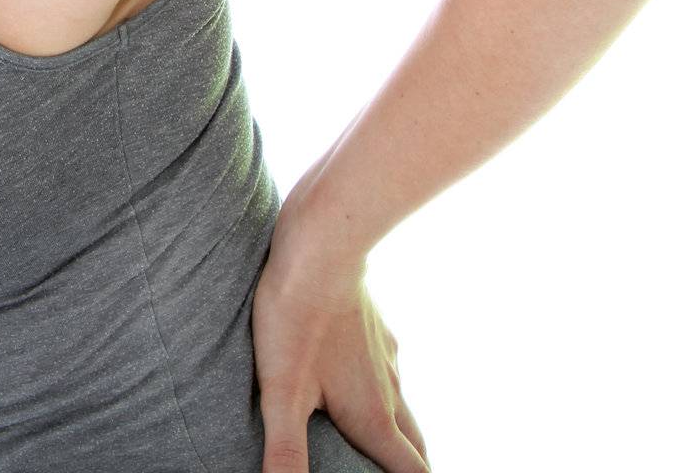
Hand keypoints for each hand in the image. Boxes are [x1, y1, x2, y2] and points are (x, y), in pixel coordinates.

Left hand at [251, 239, 429, 471]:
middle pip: (415, 445)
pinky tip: (362, 374)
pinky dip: (383, 385)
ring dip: (400, 430)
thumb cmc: (296, 319)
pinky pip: (387, 364)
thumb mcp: (282, 393)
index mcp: (373, 417)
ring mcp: (385, 355)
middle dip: (412, 467)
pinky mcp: (374, 325)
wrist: (320, 246)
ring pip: (403, 403)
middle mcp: (388, 390)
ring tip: (384, 442)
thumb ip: (286, 453)